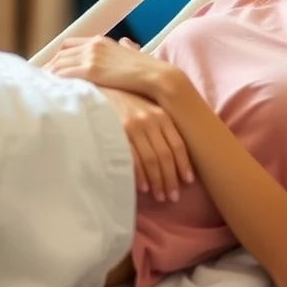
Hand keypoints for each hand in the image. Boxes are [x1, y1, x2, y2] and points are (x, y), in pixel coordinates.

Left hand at [45, 36, 172, 99]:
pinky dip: (55, 81)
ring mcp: (91, 57)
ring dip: (48, 75)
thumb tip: (126, 42)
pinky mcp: (91, 70)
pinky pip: (64, 74)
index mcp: (101, 42)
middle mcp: (93, 46)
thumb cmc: (149, 71)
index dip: (58, 57)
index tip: (52, 68)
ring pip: (59, 64)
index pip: (69, 45)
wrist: (158, 78)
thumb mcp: (134, 54)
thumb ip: (126, 48)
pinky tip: (51, 91)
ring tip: (40, 88)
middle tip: (40, 80)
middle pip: (60, 54)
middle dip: (49, 66)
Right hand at [98, 85, 194, 202]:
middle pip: (166, 156)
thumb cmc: (125, 103)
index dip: (184, 165)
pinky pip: (133, 160)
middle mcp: (150, 120)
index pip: (178, 144)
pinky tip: (143, 188)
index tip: (188, 182)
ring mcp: (134, 127)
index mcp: (161, 115)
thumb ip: (160, 126)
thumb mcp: (146, 109)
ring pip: (151, 160)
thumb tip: (172, 156)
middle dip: (170, 179)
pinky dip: (140, 176)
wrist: (99, 89)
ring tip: (160, 197)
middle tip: (172, 197)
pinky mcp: (118, 133)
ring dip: (157, 182)